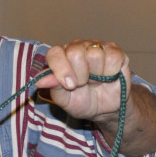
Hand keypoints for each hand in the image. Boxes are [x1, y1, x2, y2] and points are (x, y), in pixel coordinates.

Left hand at [35, 39, 155, 156]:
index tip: (69, 86)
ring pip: (94, 54)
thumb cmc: (82, 101)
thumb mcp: (64, 99)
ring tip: (96, 81)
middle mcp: (78, 47)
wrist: (105, 109)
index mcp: (61, 56)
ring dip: (96, 75)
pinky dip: (111, 73)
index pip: (55, 53)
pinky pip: (113, 58)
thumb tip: (39, 81)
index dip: (61, 69)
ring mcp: (97, 47)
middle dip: (80, 75)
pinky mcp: (115, 52)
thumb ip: (53, 87)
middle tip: (83, 84)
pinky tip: (109, 77)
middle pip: (75, 53)